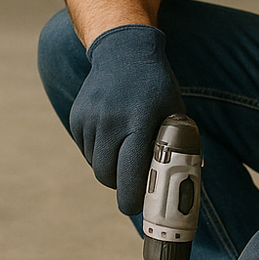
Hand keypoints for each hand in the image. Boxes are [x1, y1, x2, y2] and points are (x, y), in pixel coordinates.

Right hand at [67, 24, 182, 214]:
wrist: (124, 52)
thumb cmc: (156, 87)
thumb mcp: (173, 112)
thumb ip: (175, 145)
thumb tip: (182, 182)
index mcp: (138, 122)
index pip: (129, 173)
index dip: (132, 198)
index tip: (137, 207)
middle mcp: (110, 121)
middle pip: (107, 175)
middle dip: (120, 187)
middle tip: (133, 186)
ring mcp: (90, 118)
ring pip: (95, 165)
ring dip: (109, 169)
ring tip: (124, 155)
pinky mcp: (77, 117)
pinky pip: (86, 150)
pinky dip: (98, 153)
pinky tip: (112, 139)